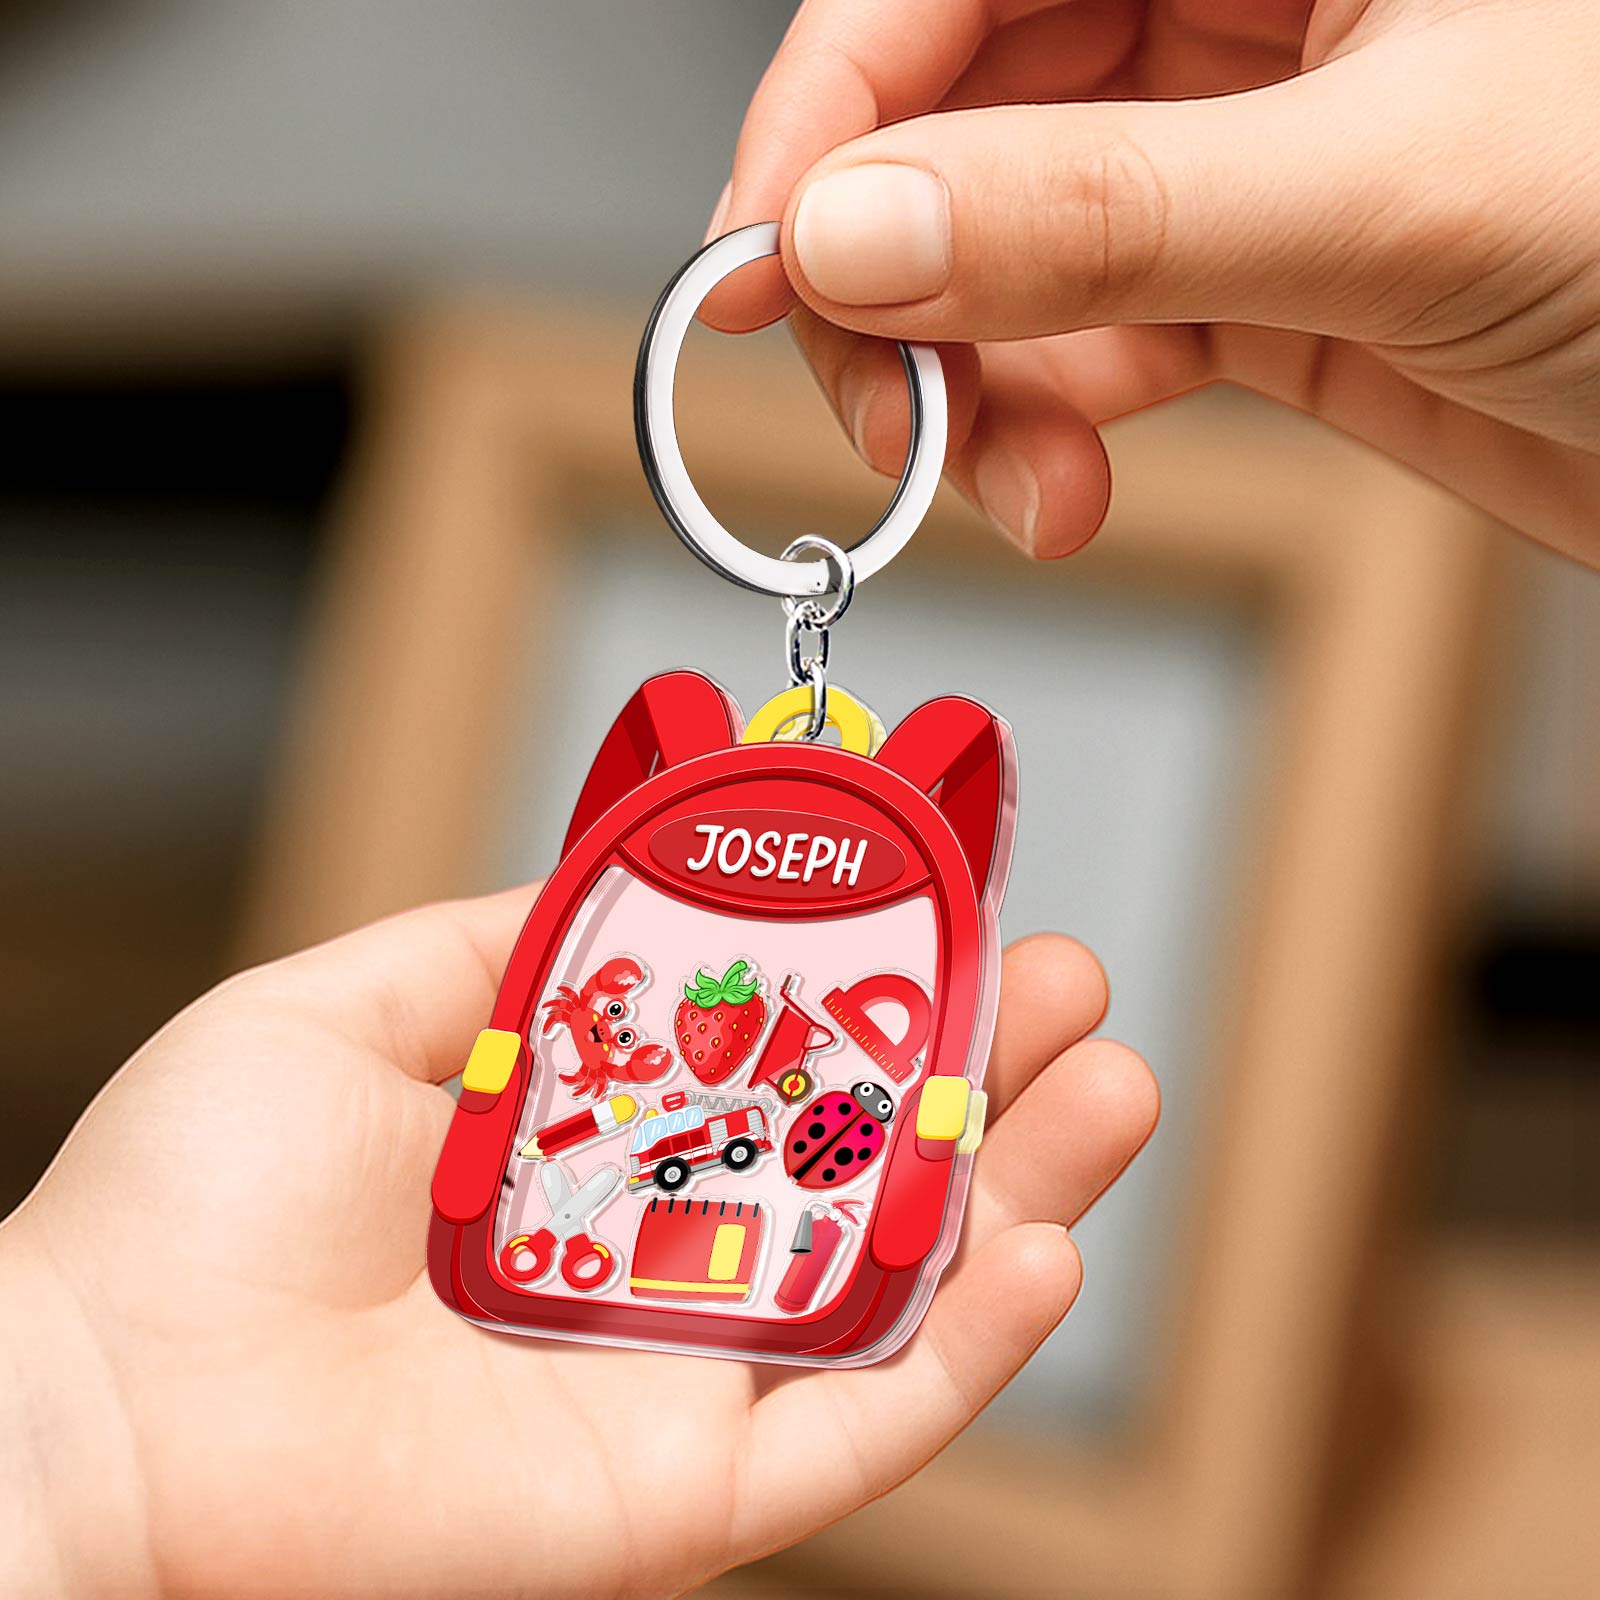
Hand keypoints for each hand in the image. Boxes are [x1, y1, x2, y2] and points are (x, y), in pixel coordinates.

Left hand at [0, 887, 1154, 1596]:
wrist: (112, 1400)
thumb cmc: (194, 1201)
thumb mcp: (360, 1002)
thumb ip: (511, 936)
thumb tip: (631, 858)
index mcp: (587, 1143)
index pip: (777, 1062)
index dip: (876, 989)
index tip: (956, 902)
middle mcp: (653, 1256)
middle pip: (866, 1170)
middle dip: (986, 1077)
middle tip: (1072, 985)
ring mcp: (682, 1373)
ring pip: (901, 1292)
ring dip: (1024, 1191)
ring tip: (1114, 1088)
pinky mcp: (687, 1489)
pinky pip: (862, 1426)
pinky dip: (966, 1350)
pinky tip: (1043, 1249)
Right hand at [708, 0, 1599, 566]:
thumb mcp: (1395, 191)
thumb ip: (1103, 213)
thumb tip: (857, 232)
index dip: (831, 107)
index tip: (760, 257)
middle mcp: (1247, 4)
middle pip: (960, 119)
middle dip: (898, 281)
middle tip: (884, 402)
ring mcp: (1242, 153)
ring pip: (1009, 254)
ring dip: (973, 387)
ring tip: (1005, 477)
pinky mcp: (1258, 284)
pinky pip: (1086, 344)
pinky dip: (1045, 427)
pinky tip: (1058, 480)